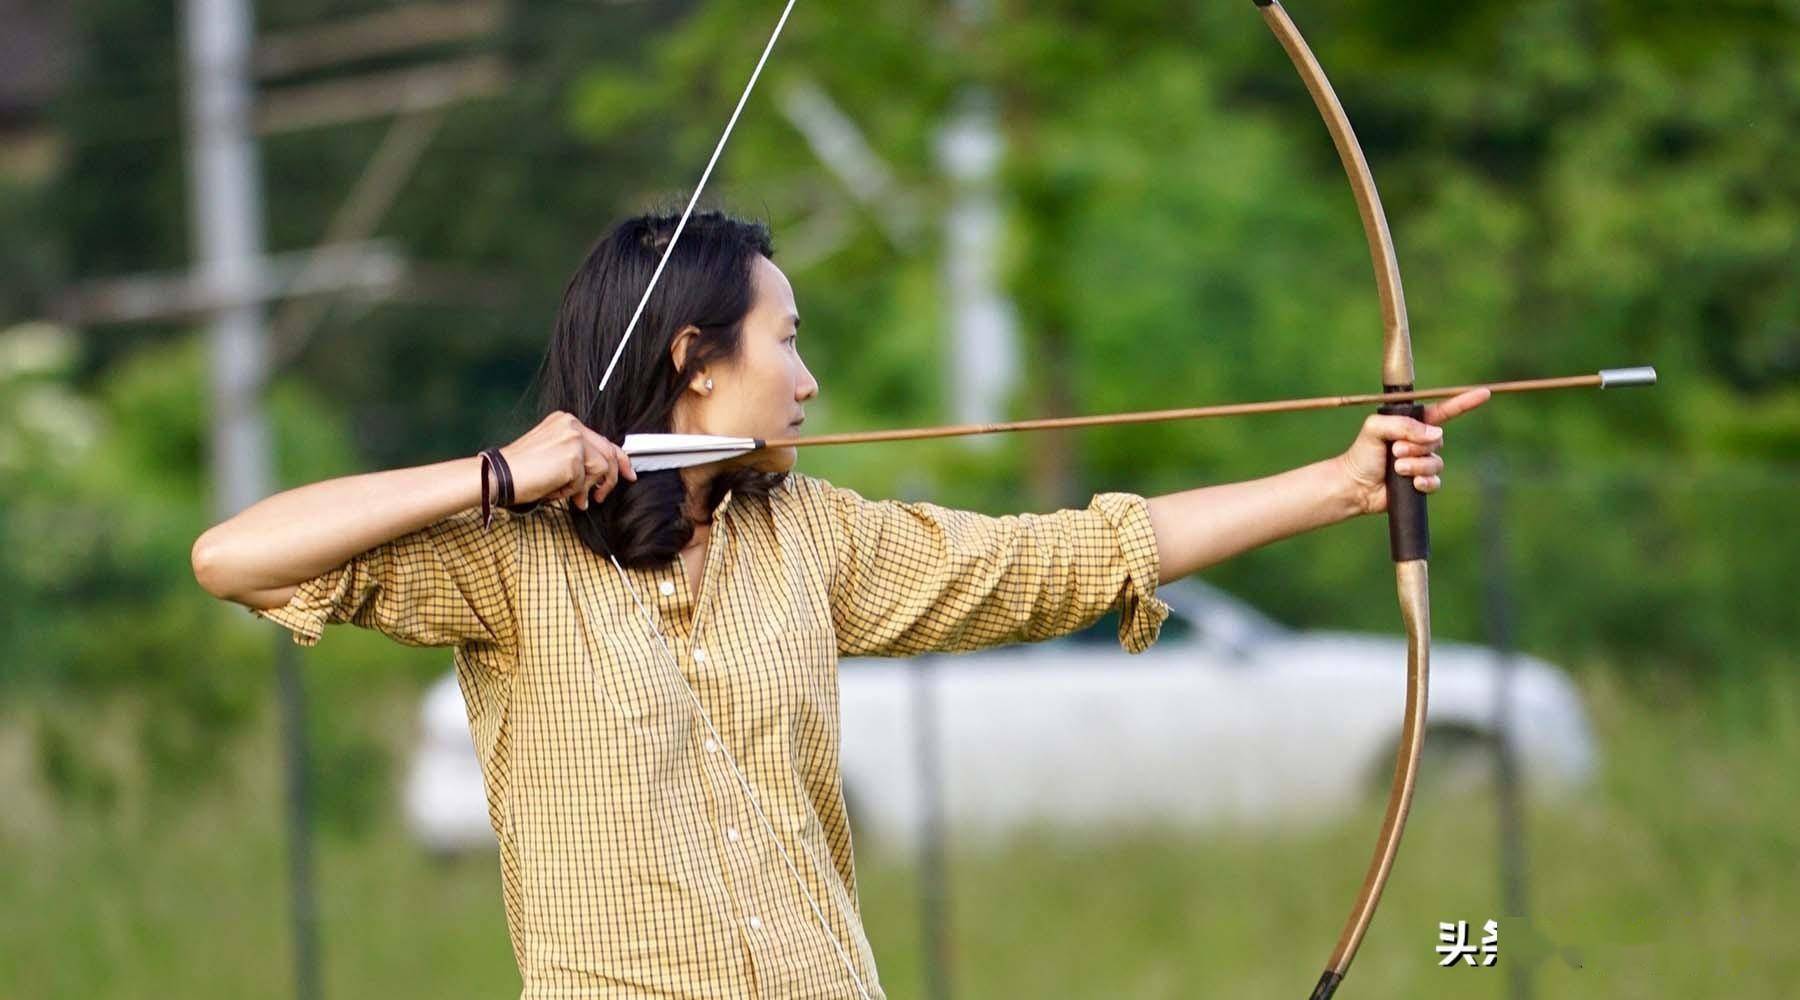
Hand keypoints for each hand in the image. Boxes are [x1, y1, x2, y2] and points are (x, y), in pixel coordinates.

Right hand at [498, 412, 636, 510]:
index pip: (602, 439)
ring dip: (583, 488)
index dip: (619, 459)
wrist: (498, 476)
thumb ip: (578, 461)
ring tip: (566, 494)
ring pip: (599, 469)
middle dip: (609, 479)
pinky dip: (571, 491)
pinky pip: (585, 481)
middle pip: (608, 453)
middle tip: (600, 497)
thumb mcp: (553, 458)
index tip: (628, 474)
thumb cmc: (520, 471)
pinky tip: (553, 490)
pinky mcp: (573, 456)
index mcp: (566, 421)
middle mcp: (572, 424)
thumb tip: (600, 480)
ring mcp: (574, 439)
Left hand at [1337, 388, 1489, 515]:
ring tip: (1396, 468)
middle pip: (1437, 440)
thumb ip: (1402, 424)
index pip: (1444, 411)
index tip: (1484, 393)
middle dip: (1416, 446)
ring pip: (1435, 463)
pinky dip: (1425, 482)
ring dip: (1416, 465)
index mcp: (1413, 424)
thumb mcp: (1375, 428)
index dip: (1464, 402)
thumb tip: (1434, 434)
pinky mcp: (1421, 483)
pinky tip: (1413, 483)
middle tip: (1394, 451)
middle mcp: (1421, 442)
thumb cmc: (1362, 454)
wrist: (1354, 485)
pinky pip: (1435, 482)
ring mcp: (1422, 463)